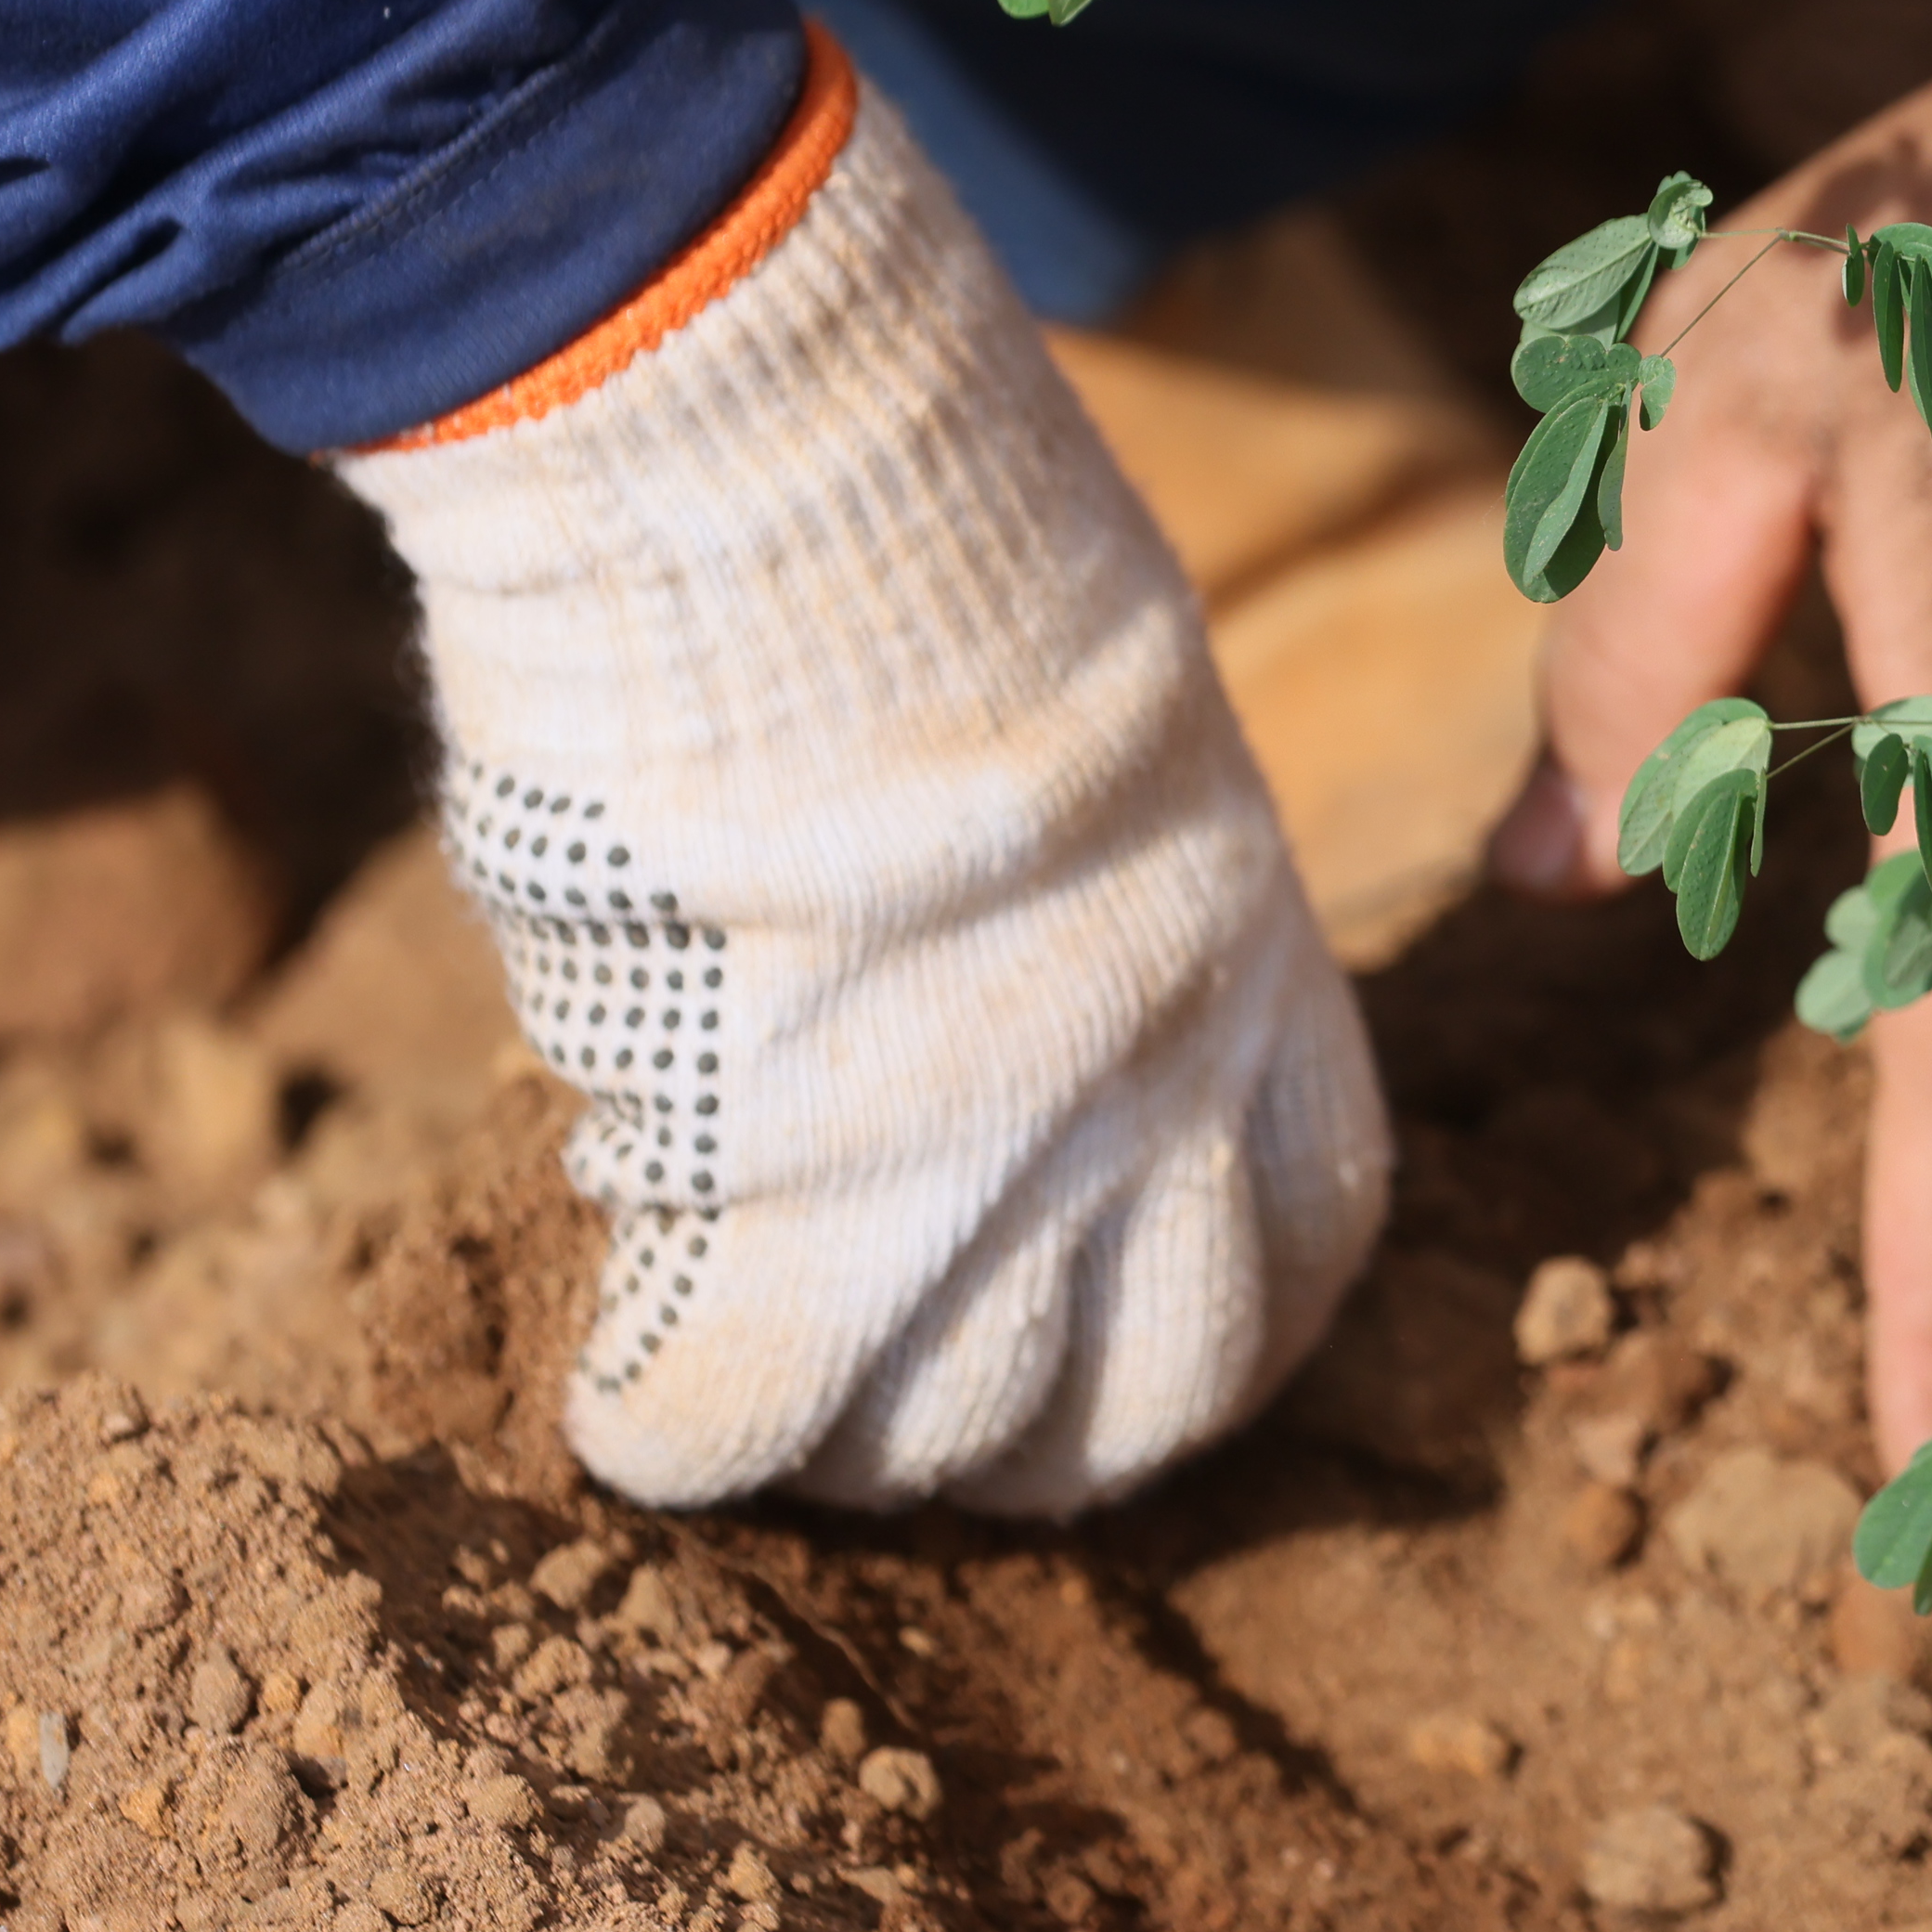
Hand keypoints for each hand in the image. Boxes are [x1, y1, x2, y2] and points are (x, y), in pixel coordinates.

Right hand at [345, 50, 1392, 1515]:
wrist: (782, 493)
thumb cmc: (909, 537)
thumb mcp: (1095, 722)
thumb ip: (1089, 898)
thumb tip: (981, 984)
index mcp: (1254, 964)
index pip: (1309, 1245)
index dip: (1213, 1323)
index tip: (1108, 1337)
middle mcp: (1160, 1096)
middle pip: (1151, 1401)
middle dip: (1031, 1436)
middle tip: (897, 1387)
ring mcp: (984, 1169)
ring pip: (949, 1438)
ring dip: (846, 1436)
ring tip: (744, 1350)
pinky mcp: (786, 1199)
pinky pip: (736, 1420)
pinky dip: (670, 1431)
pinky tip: (622, 1380)